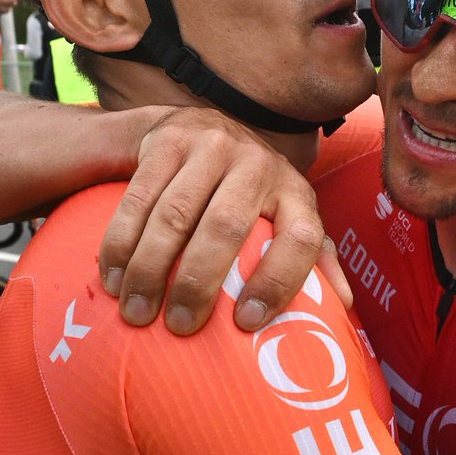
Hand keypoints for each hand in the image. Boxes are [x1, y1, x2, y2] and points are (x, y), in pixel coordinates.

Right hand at [99, 108, 347, 336]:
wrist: (202, 127)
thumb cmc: (250, 194)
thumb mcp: (286, 217)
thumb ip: (314, 257)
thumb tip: (342, 305)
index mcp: (295, 190)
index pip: (303, 238)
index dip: (279, 282)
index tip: (246, 322)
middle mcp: (259, 163)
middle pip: (227, 228)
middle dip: (198, 284)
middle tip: (179, 327)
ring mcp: (213, 146)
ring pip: (174, 216)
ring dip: (150, 270)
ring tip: (137, 313)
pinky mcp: (169, 140)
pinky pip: (139, 198)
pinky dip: (121, 243)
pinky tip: (113, 278)